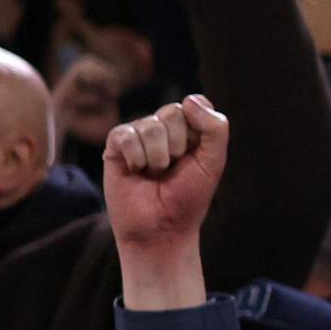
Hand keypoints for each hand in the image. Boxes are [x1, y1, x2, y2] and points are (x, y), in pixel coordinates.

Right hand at [104, 96, 231, 307]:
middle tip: (173, 170)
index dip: (197, 132)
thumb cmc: (188, 198)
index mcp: (190, 128)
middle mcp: (163, 126)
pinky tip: (136, 172)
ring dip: (157, 158)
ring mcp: (138, 134)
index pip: (194, 105)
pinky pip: (125, 135)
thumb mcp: (213, 163)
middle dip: (177, 147)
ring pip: (150, 126)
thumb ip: (215, 129)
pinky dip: (135, 158)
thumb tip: (189, 100)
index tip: (196, 157)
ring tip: (155, 174)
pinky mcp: (115, 144)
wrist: (161, 228)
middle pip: (172, 113)